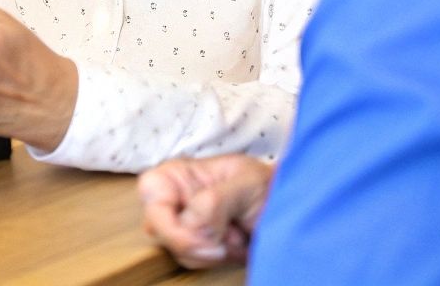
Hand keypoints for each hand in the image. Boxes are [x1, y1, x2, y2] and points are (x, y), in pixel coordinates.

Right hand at [137, 155, 272, 268]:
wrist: (287, 206)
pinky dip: (220, 259)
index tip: (211, 242)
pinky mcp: (195, 247)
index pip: (152, 202)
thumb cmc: (266, 186)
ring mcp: (182, 226)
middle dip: (200, 242)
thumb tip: (191, 225)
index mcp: (175, 176)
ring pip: (179, 252)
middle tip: (232, 237)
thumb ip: (215, 201)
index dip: (174, 228)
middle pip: (162, 232)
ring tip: (238, 234)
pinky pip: (195, 262)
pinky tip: (237, 244)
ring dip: (214, 251)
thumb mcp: (246, 185)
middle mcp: (172, 201)